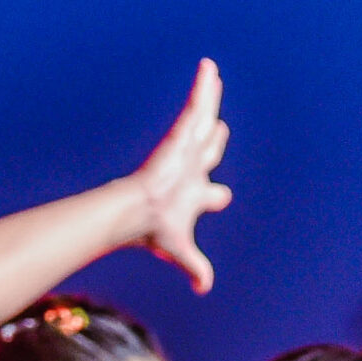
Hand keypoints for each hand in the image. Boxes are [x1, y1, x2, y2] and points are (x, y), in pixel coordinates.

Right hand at [128, 59, 233, 293]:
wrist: (138, 212)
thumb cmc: (155, 230)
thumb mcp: (180, 251)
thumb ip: (195, 267)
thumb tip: (204, 289)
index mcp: (192, 194)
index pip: (210, 192)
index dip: (217, 195)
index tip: (222, 195)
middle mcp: (191, 167)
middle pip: (208, 147)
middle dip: (214, 138)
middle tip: (220, 128)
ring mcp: (185, 149)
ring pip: (203, 118)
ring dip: (209, 98)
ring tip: (214, 77)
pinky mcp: (180, 135)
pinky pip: (196, 105)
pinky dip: (203, 87)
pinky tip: (210, 69)